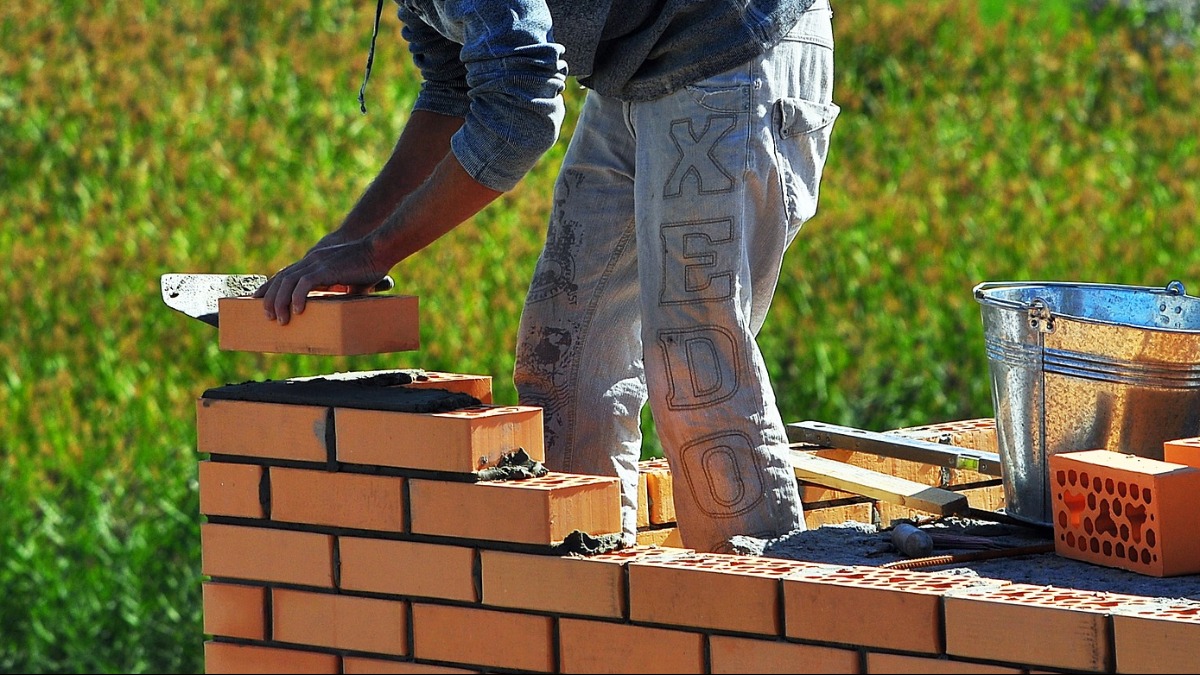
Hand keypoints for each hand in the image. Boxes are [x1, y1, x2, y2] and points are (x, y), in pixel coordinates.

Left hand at [253, 238, 389, 324]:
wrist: (379, 248)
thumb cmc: (369, 265)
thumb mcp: (350, 279)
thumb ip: (343, 290)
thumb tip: (346, 307)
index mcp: (314, 261)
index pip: (285, 273)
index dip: (270, 286)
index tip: (259, 299)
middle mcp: (311, 260)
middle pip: (281, 278)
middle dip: (270, 297)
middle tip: (267, 315)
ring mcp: (317, 263)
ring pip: (288, 282)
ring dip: (280, 301)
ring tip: (279, 319)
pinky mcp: (326, 268)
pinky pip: (304, 283)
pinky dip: (298, 297)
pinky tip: (298, 310)